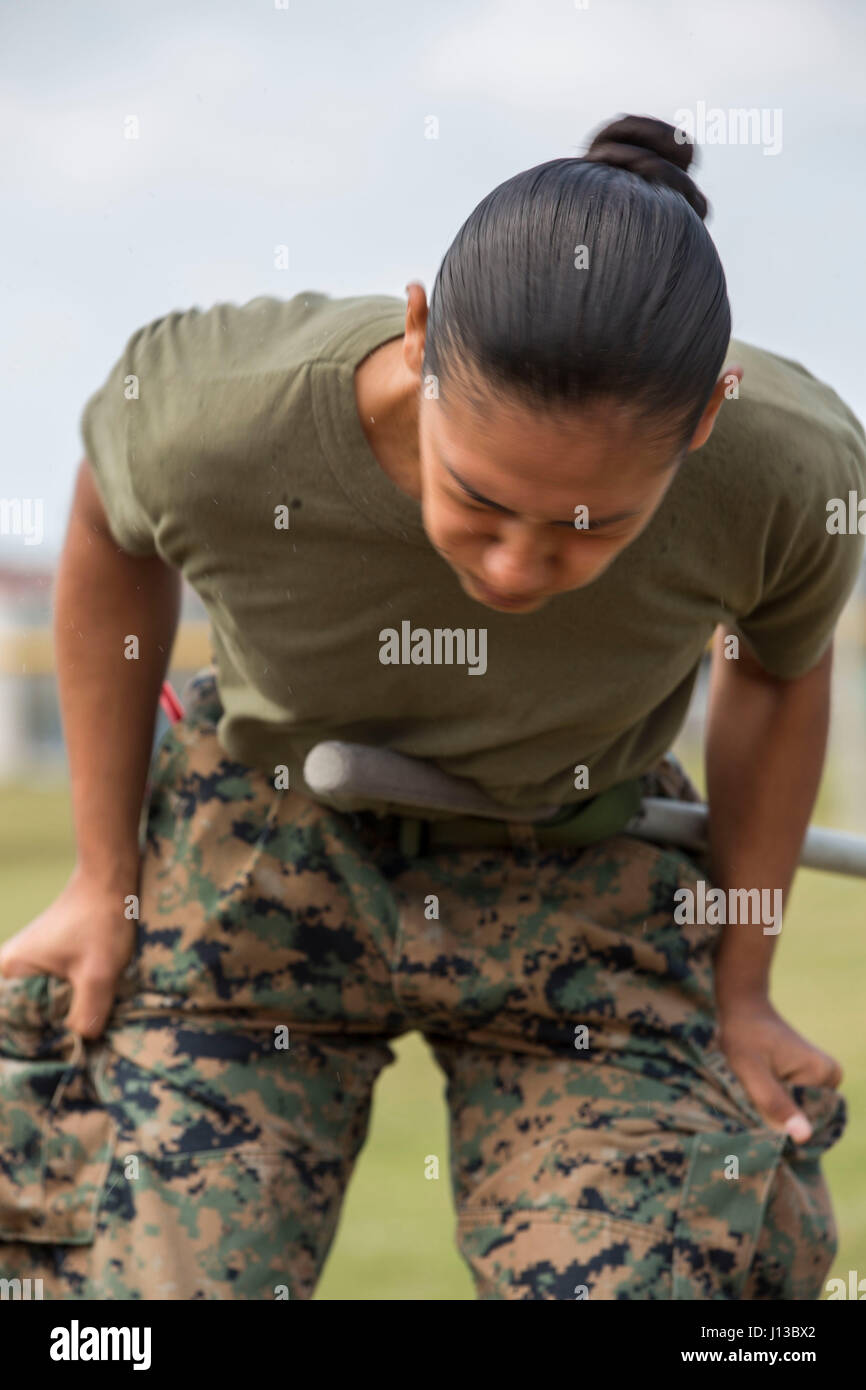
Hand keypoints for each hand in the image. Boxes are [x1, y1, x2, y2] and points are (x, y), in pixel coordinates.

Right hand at [0, 867, 135, 1038]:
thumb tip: (80, 1046)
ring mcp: (23, 967)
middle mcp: (7, 971)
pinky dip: (62, 1007)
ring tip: (79, 1033)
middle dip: (45, 1036)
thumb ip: (87, 1014)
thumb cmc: (101, 920)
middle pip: (21, 1019)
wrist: (110, 882)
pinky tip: (83, 1014)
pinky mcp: (40, 965)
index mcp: (9, 972)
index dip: (31, 1045)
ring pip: (36, 1009)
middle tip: (71, 1050)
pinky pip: (44, 997)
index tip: (53, 1057)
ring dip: (56, 1022)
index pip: (8, 1025)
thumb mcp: (98, 973)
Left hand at [716, 997, 841, 1142]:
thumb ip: (775, 1103)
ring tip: (754, 1085)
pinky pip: (794, 1097)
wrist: (742, 1006)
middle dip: (776, 1112)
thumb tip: (804, 1136)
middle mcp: (831, 1075)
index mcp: (825, 1074)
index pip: (807, 1120)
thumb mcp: (751, 1071)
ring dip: (773, 1105)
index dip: (779, 1121)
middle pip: (804, 1114)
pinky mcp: (811, 1073)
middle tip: (751, 1092)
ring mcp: (823, 1074)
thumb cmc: (743, 1035)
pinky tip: (760, 1083)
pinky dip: (775, 1096)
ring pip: (797, 1107)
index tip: (754, 1102)